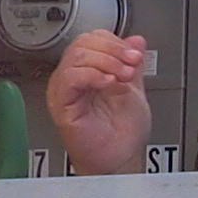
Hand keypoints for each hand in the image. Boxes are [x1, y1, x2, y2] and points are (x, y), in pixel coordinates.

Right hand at [42, 29, 153, 175]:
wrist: (120, 158)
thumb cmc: (122, 133)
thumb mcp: (133, 89)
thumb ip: (132, 64)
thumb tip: (136, 40)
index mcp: (88, 70)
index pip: (93, 39)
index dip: (116, 42)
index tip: (135, 54)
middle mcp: (73, 77)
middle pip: (83, 43)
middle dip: (113, 50)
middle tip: (131, 63)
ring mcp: (65, 89)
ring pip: (76, 56)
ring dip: (106, 61)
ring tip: (123, 76)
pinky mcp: (61, 104)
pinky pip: (69, 77)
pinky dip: (92, 75)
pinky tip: (108, 83)